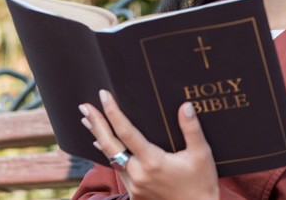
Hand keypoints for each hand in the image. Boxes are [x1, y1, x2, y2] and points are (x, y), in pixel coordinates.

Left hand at [79, 90, 218, 199]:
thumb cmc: (201, 183)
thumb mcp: (201, 154)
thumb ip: (192, 129)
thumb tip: (185, 106)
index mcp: (153, 162)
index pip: (126, 132)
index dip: (113, 112)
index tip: (104, 96)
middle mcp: (139, 174)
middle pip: (109, 145)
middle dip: (96, 123)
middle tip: (84, 106)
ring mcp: (134, 186)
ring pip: (111, 158)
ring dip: (99, 137)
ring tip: (89, 121)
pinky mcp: (135, 193)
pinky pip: (118, 169)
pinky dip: (109, 154)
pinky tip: (103, 145)